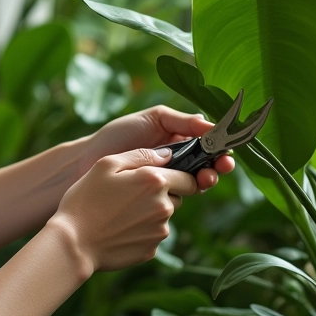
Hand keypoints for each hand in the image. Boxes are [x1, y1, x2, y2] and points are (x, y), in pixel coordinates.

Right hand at [52, 146, 197, 273]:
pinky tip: (119, 229)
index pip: (188, 178)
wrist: (74, 243)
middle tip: (132, 195)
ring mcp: (159, 231)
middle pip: (177, 197)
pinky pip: (152, 235)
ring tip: (120, 213)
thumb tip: (167, 155)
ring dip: (150, 212)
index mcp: (155, 181)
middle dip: (162, 194)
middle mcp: (164, 207)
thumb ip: (141, 155)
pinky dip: (141, 231)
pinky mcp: (151, 249)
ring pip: (164, 216)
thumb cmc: (85, 199)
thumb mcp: (106, 165)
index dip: (176, 176)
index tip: (160, 178)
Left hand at [80, 105, 234, 190]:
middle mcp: (177, 160)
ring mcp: (168, 179)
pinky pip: (180, 195)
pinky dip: (188, 193)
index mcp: (177, 138)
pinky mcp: (159, 196)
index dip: (220, 146)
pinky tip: (189, 189)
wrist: (87, 162)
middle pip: (208, 163)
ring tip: (206, 179)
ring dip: (207, 180)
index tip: (227, 149)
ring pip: (197, 181)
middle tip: (222, 167)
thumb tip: (211, 124)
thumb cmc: (117, 136)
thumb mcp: (152, 119)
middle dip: (219, 165)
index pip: (207, 142)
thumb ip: (181, 121)